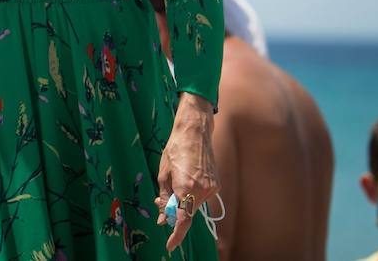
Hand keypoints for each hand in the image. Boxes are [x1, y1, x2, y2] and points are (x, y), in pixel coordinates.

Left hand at [154, 93, 219, 251]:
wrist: (195, 132)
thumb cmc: (175, 149)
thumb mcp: (163, 173)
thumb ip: (164, 198)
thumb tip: (163, 218)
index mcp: (186, 188)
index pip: (183, 220)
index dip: (176, 235)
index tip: (169, 245)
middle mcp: (202, 191)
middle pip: (187, 213)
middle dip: (174, 212)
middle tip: (161, 204)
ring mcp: (211, 188)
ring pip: (194, 206)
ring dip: (182, 203)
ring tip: (172, 185)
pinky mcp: (216, 185)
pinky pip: (201, 197)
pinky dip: (191, 196)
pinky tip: (184, 180)